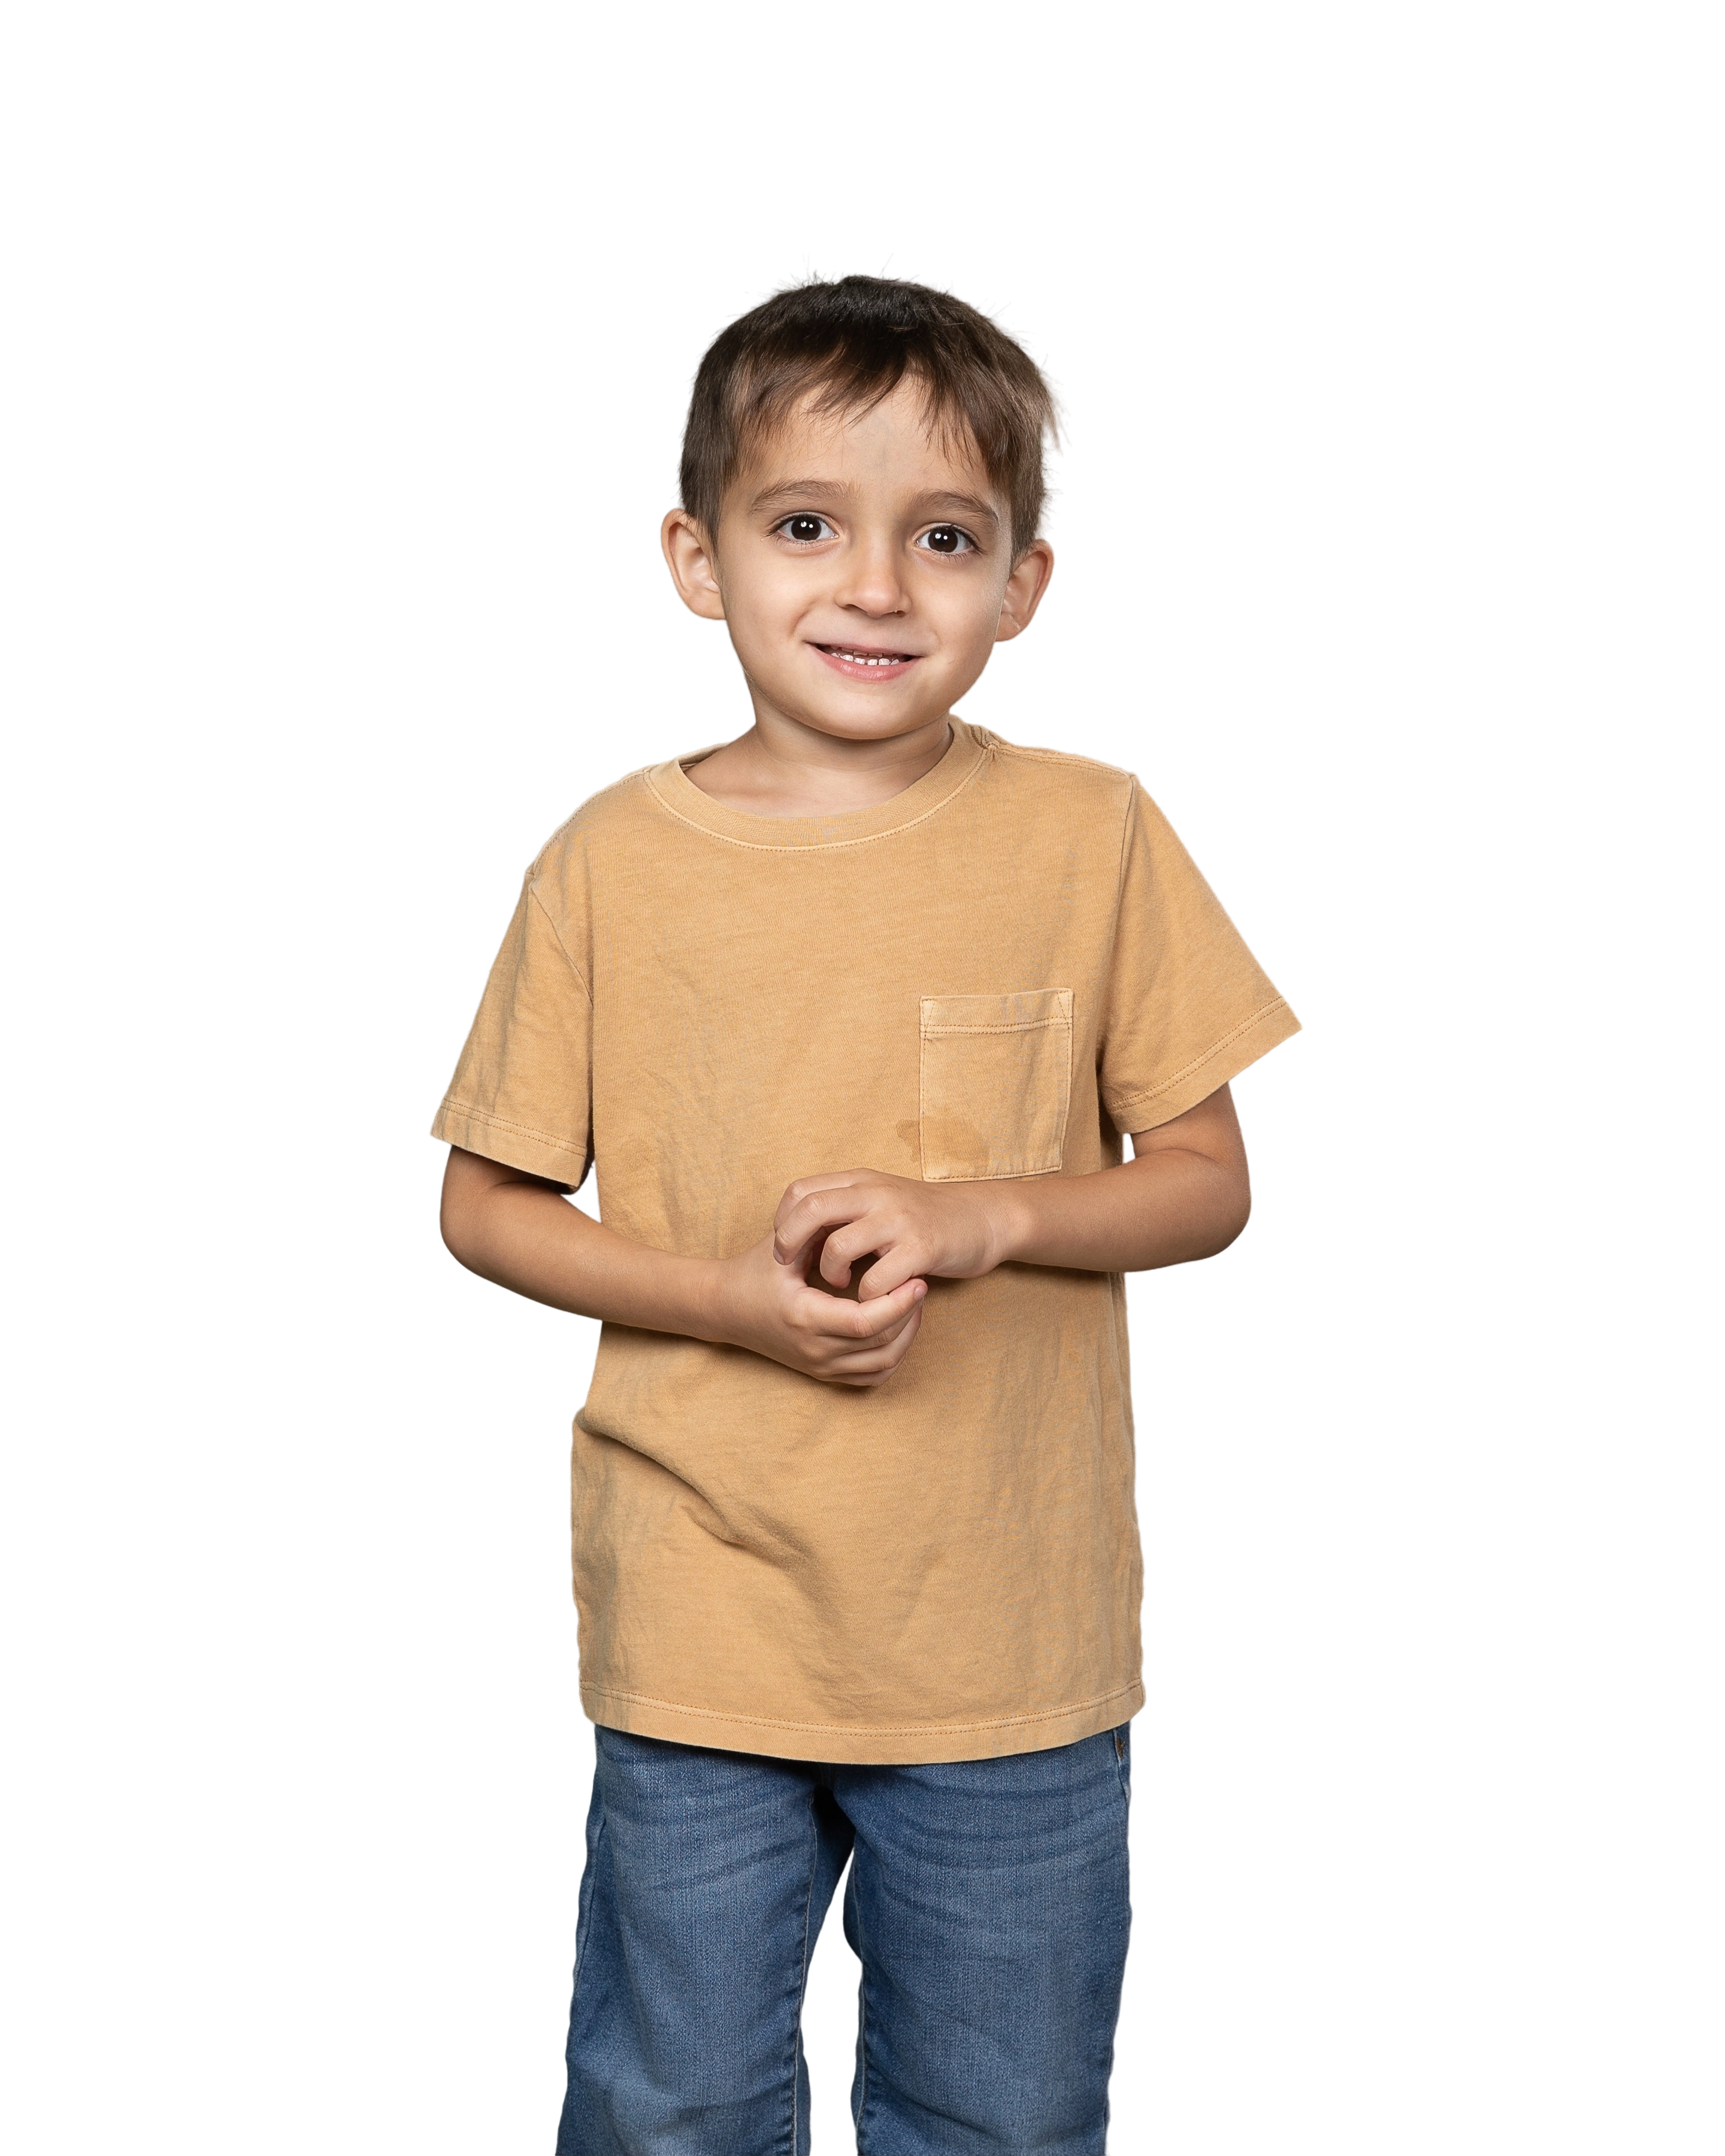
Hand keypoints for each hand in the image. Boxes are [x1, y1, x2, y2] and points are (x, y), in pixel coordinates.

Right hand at [709, 1221, 928, 1388]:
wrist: (724, 1309)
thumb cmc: (753, 1272)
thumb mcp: (784, 1249)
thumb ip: (820, 1233)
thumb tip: (863, 1216)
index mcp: (805, 1318)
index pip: (866, 1321)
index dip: (898, 1303)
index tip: (915, 1279)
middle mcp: (814, 1350)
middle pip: (882, 1344)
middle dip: (909, 1315)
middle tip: (920, 1285)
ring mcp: (820, 1366)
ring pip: (883, 1364)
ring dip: (906, 1335)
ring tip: (913, 1304)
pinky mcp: (823, 1373)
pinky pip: (872, 1376)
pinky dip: (893, 1355)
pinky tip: (899, 1328)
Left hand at [774, 1168, 1012, 1300]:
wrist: (983, 1218)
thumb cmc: (923, 1215)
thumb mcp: (880, 1198)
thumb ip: (844, 1207)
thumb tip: (799, 1231)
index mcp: (861, 1180)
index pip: (800, 1191)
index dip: (783, 1222)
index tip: (786, 1246)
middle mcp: (876, 1193)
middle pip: (809, 1210)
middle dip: (789, 1243)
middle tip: (791, 1267)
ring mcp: (898, 1220)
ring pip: (838, 1247)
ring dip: (829, 1273)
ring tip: (839, 1282)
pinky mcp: (921, 1249)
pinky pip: (876, 1279)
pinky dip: (867, 1295)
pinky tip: (874, 1294)